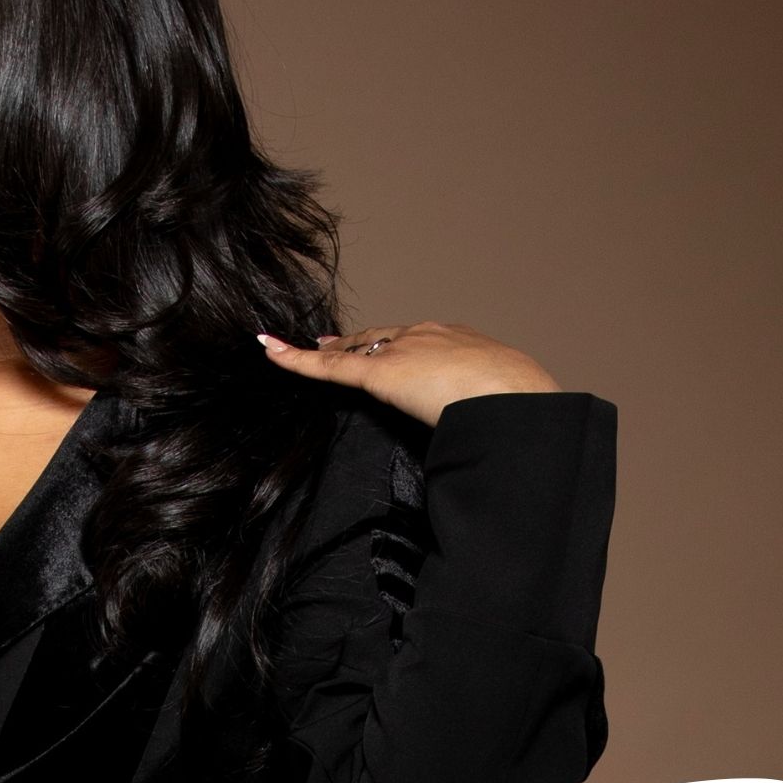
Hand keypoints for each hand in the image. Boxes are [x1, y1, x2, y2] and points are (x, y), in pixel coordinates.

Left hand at [254, 318, 559, 424]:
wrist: (512, 396)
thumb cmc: (513, 409)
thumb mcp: (494, 409)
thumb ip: (476, 418)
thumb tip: (480, 446)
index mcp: (457, 342)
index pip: (414, 340)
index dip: (390, 343)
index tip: (377, 345)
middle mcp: (425, 336)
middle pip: (378, 337)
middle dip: (352, 342)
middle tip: (326, 343)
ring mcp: (402, 350)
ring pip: (352, 348)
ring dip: (324, 352)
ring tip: (288, 350)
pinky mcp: (380, 372)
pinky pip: (329, 366)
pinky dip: (296, 360)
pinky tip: (269, 349)